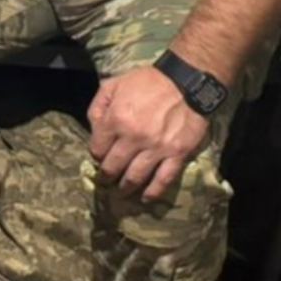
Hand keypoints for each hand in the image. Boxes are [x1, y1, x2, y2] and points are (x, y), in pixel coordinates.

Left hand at [87, 66, 208, 201]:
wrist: (186, 81)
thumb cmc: (148, 81)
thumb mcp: (114, 84)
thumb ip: (98, 106)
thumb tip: (94, 129)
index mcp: (115, 119)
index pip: (97, 149)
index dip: (97, 155)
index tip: (100, 157)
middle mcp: (133, 137)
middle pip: (113, 166)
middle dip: (106, 176)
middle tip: (106, 181)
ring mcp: (156, 148)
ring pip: (135, 177)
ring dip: (125, 188)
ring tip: (122, 192)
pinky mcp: (177, 154)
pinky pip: (163, 179)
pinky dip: (153, 192)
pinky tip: (146, 198)